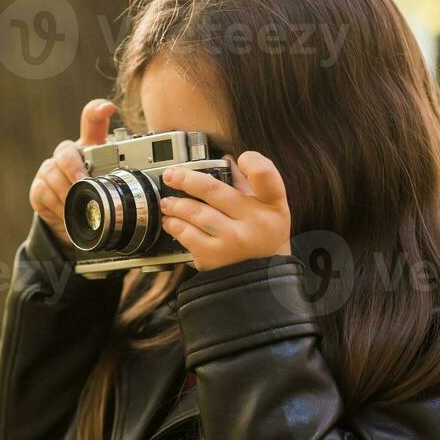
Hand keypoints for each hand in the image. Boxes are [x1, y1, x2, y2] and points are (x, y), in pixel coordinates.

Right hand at [29, 98, 115, 252]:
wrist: (70, 219)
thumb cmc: (95, 194)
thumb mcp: (115, 185)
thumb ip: (130, 178)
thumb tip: (154, 180)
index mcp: (90, 147)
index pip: (92, 120)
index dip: (98, 111)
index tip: (108, 109)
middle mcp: (69, 153)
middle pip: (65, 150)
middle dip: (74, 167)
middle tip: (83, 181)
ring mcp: (51, 168)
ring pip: (53, 173)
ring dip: (67, 191)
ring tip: (78, 205)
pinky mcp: (38, 186)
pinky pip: (43, 190)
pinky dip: (56, 204)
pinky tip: (66, 211)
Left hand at [160, 151, 291, 271]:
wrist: (264, 281)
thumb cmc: (265, 238)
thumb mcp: (271, 209)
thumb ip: (250, 183)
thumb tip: (225, 161)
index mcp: (271, 205)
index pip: (266, 176)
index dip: (253, 162)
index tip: (242, 158)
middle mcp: (253, 222)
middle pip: (213, 190)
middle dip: (185, 179)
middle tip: (171, 175)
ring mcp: (232, 241)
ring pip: (195, 213)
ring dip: (175, 204)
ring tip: (168, 202)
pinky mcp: (214, 257)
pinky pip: (186, 235)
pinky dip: (175, 225)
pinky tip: (171, 222)